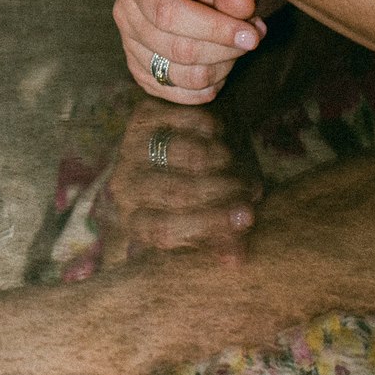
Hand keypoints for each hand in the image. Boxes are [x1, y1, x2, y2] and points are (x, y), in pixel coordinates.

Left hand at [105, 96, 260, 255]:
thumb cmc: (204, 186)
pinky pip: (181, 122)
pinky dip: (208, 128)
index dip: (209, 224)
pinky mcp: (142, 115)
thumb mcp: (215, 214)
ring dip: (215, 157)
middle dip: (219, 191)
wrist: (194, 134)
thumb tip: (235, 259)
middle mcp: (125, 186)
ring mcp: (130, 148)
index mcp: (137, 222)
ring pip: (178, 154)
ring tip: (231, 160)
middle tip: (248, 190)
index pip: (165, 230)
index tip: (247, 216)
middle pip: (174, 193)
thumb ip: (223, 235)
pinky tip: (219, 133)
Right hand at [114, 0, 265, 104]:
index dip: (213, 29)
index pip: (169, 13)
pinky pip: (180, 94)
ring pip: (182, 76)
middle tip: (252, 36)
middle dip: (225, 49)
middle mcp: (128, 14)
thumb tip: (241, 8)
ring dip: (222, 68)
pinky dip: (209, 85)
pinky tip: (220, 62)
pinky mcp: (141, 73)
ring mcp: (130, 46)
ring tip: (235, 46)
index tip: (251, 36)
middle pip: (178, 50)